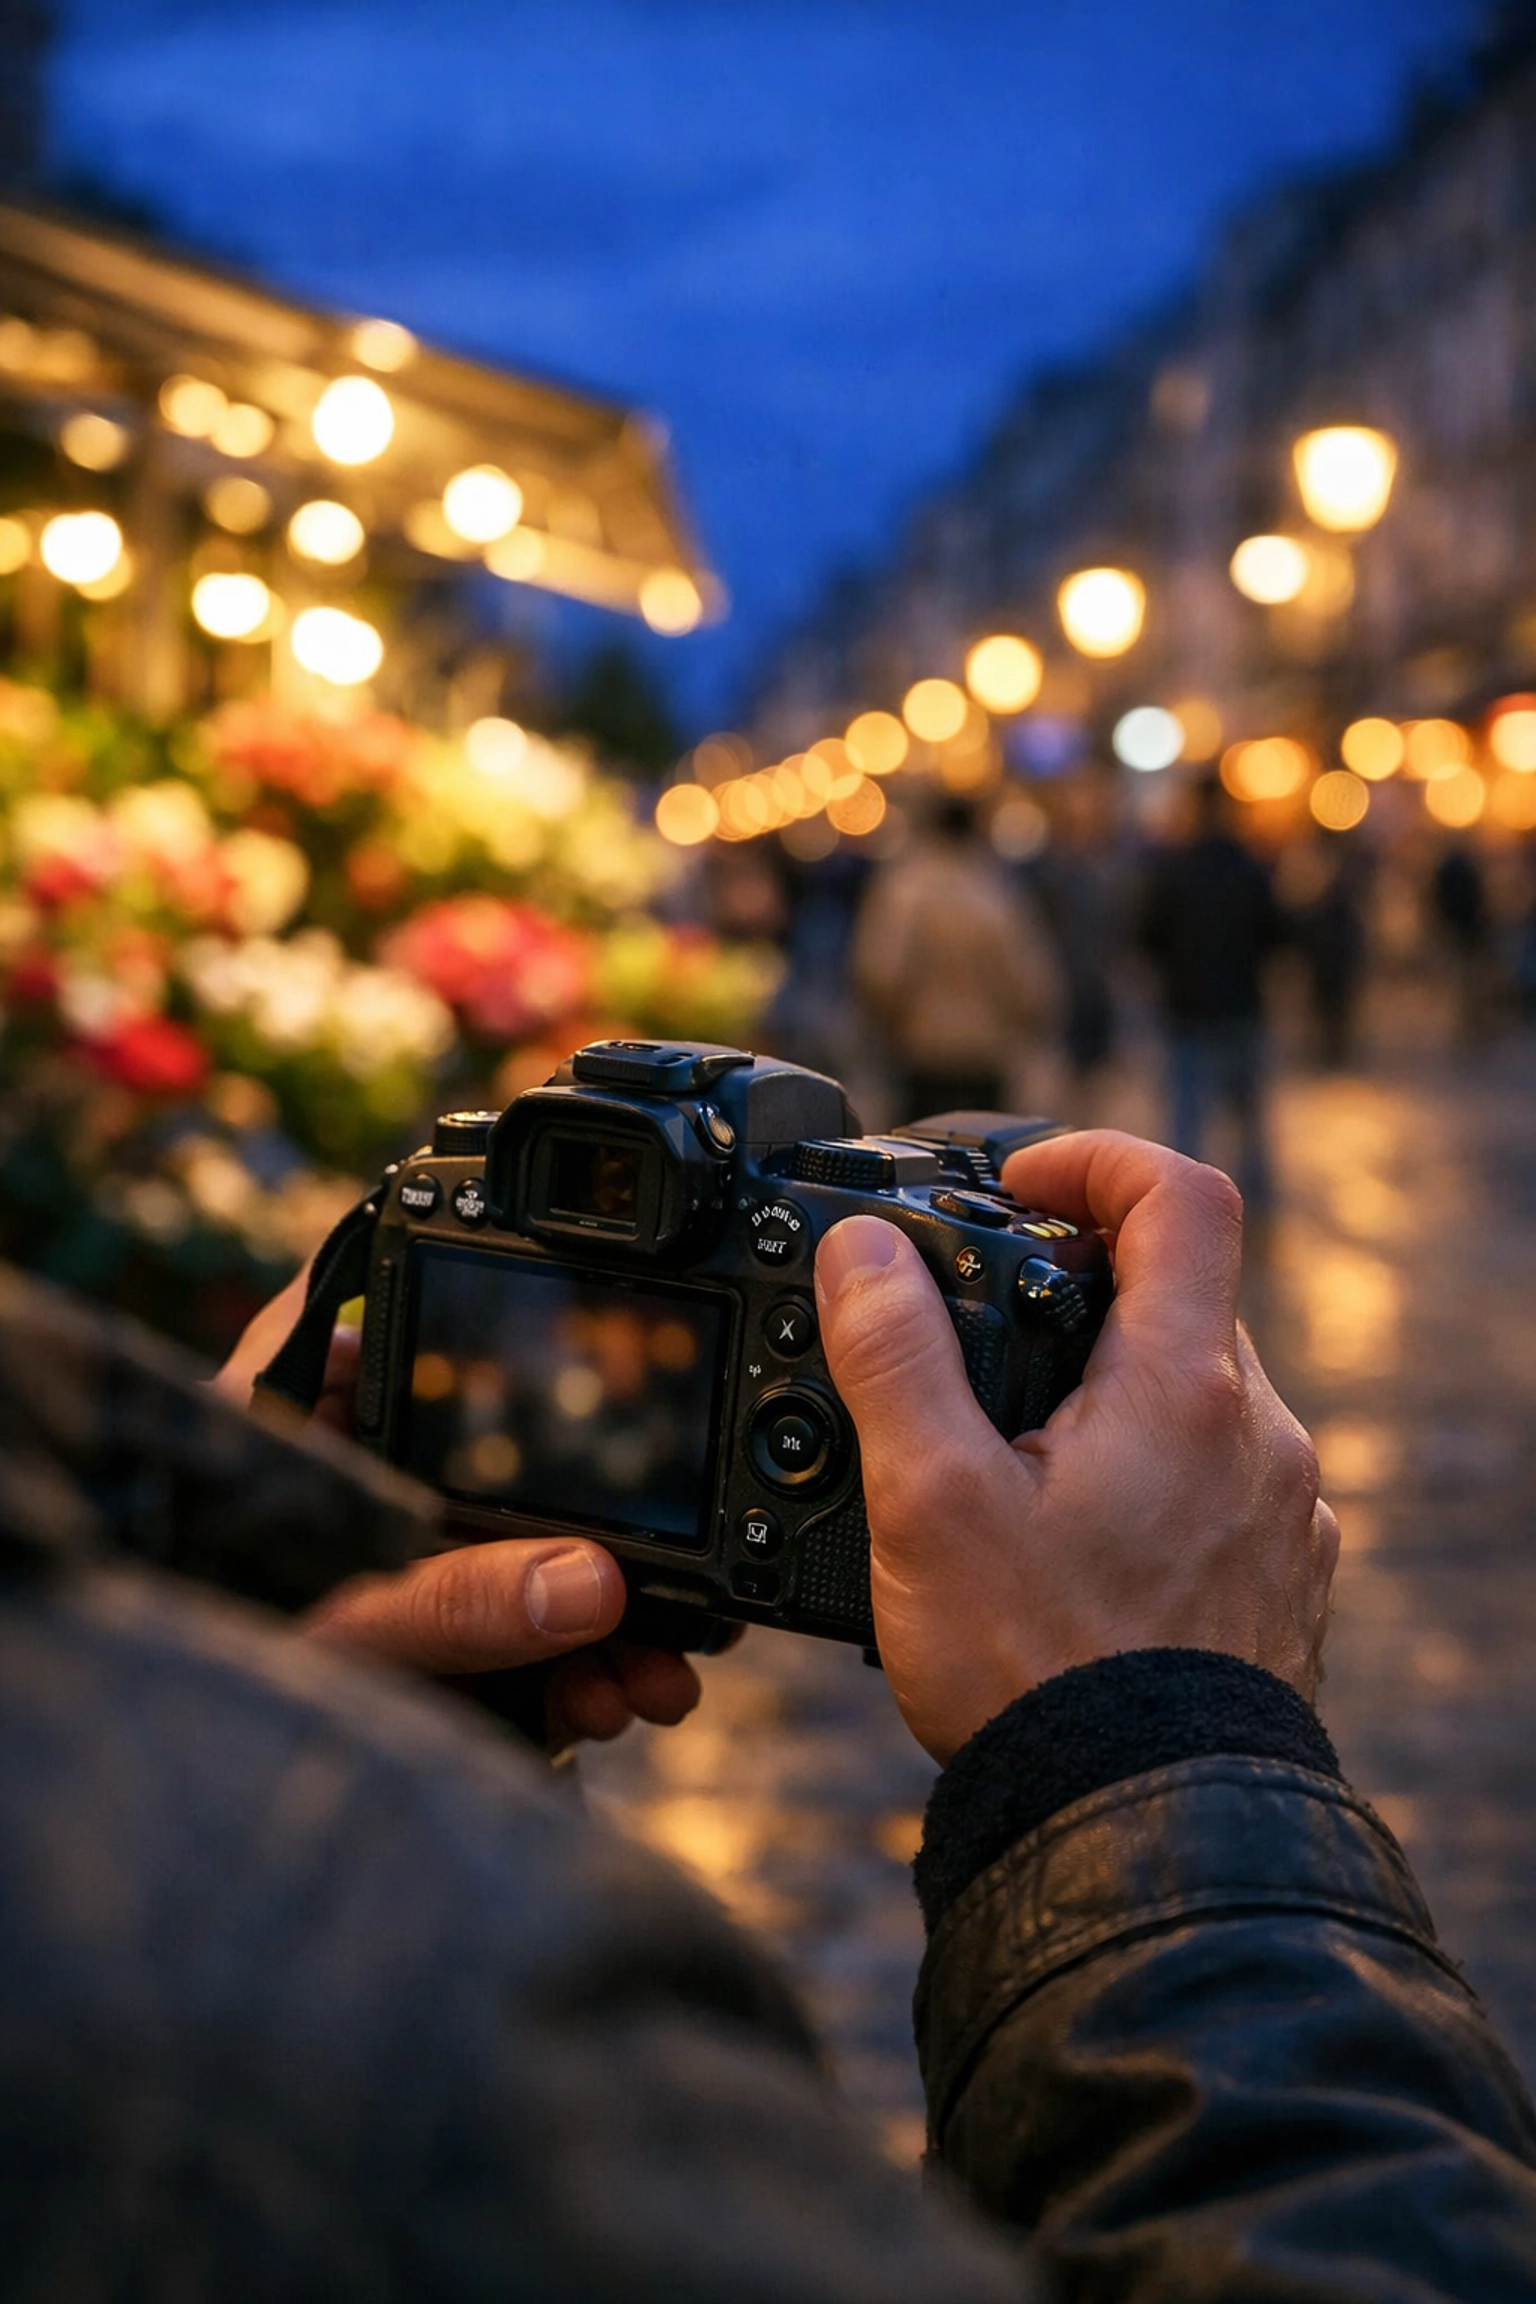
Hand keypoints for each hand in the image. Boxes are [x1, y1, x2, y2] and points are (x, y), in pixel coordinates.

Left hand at [212, 1265, 704, 1750]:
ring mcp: (379, 1562)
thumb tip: (590, 1582)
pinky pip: (502, 1638)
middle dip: (593, 1533)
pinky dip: (564, 1674)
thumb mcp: (327, 1630)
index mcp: (293, 1421)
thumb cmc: (191, 1661)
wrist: (159, 1810)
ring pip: (512, 1558)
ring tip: (654, 1677)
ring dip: (601, 1621)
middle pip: (491, 1464)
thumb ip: (448, 1603)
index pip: (394, 1323)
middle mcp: (343, 1476)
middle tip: (674, 1582)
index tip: (592, 1379)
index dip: (493, 1337)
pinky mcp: (405, 1645)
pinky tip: (609, 1703)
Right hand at [814, 1131, 1337, 1764]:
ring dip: (1113, 1390)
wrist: (1137, 1832)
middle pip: (1180, 1294)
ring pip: (1198, 1393)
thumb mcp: (930, 1500)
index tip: (1020, 1182)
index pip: (1178, 1194)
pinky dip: (1151, 1473)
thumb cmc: (1038, 1675)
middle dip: (1081, 1291)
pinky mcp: (1280, 1578)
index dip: (1095, 1157)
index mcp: (1183, 1388)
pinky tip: (1076, 1540)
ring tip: (1014, 1462)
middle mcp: (1257, 1435)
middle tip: (983, 1338)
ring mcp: (1281, 1511)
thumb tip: (866, 1249)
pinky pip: (1220, 1479)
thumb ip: (895, 1356)